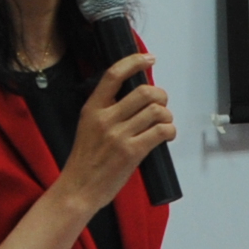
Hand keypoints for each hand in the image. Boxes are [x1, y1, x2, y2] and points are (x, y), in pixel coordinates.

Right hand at [58, 50, 173, 211]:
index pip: (114, 75)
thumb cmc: (85, 161)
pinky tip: (167, 135)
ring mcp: (119, 135)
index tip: (149, 59)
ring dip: (167, 115)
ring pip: (156, 111)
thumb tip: (139, 97)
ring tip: (164, 123)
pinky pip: (161, 132)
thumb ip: (107, 111)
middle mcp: (105, 118)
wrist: (78, 189)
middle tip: (162, 104)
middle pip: (144, 92)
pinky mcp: (131, 152)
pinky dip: (170, 131)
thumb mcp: (88, 127)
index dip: (134, 62)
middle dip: (161, 95)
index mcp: (92, 109)